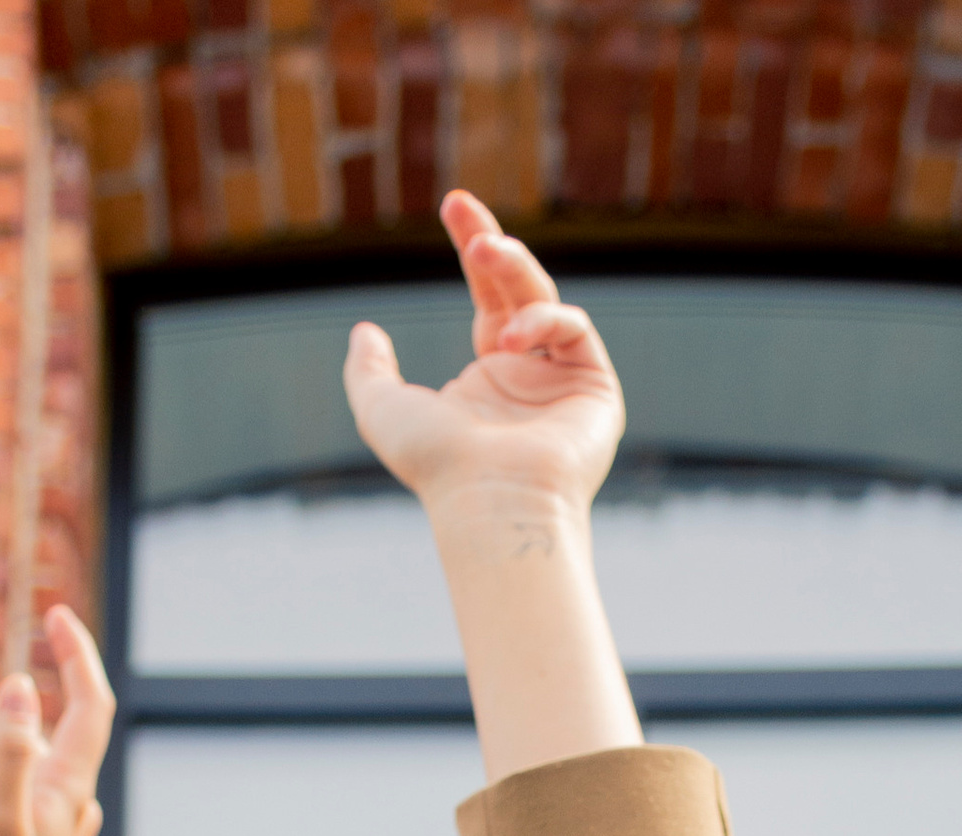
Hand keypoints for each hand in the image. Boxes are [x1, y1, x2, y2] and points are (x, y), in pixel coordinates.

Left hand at [344, 191, 623, 525]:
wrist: (491, 502)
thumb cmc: (438, 467)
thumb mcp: (383, 410)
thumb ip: (370, 370)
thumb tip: (365, 331)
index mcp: (488, 378)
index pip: (486, 297)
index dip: (473, 247)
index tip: (452, 206)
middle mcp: (529, 376)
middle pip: (517, 287)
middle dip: (491, 243)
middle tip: (459, 206)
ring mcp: (564, 382)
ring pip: (545, 300)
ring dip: (513, 269)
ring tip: (480, 253)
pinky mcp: (596, 389)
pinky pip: (574, 329)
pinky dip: (543, 319)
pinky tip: (511, 338)